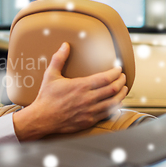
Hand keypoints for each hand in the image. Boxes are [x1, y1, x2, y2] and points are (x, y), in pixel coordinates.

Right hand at [13, 42, 127, 140]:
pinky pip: (108, 114)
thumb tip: (65, 46)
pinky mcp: (89, 121)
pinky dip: (115, 107)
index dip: (116, 72)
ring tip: (123, 89)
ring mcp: (90, 111)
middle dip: (121, 81)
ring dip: (121, 94)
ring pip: (114, 102)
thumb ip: (59, 59)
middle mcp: (88, 99)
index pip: (106, 78)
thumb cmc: (46, 97)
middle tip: (122, 77)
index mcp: (80, 86)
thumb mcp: (50, 75)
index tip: (118, 69)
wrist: (42, 118)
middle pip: (113, 89)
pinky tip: (115, 103)